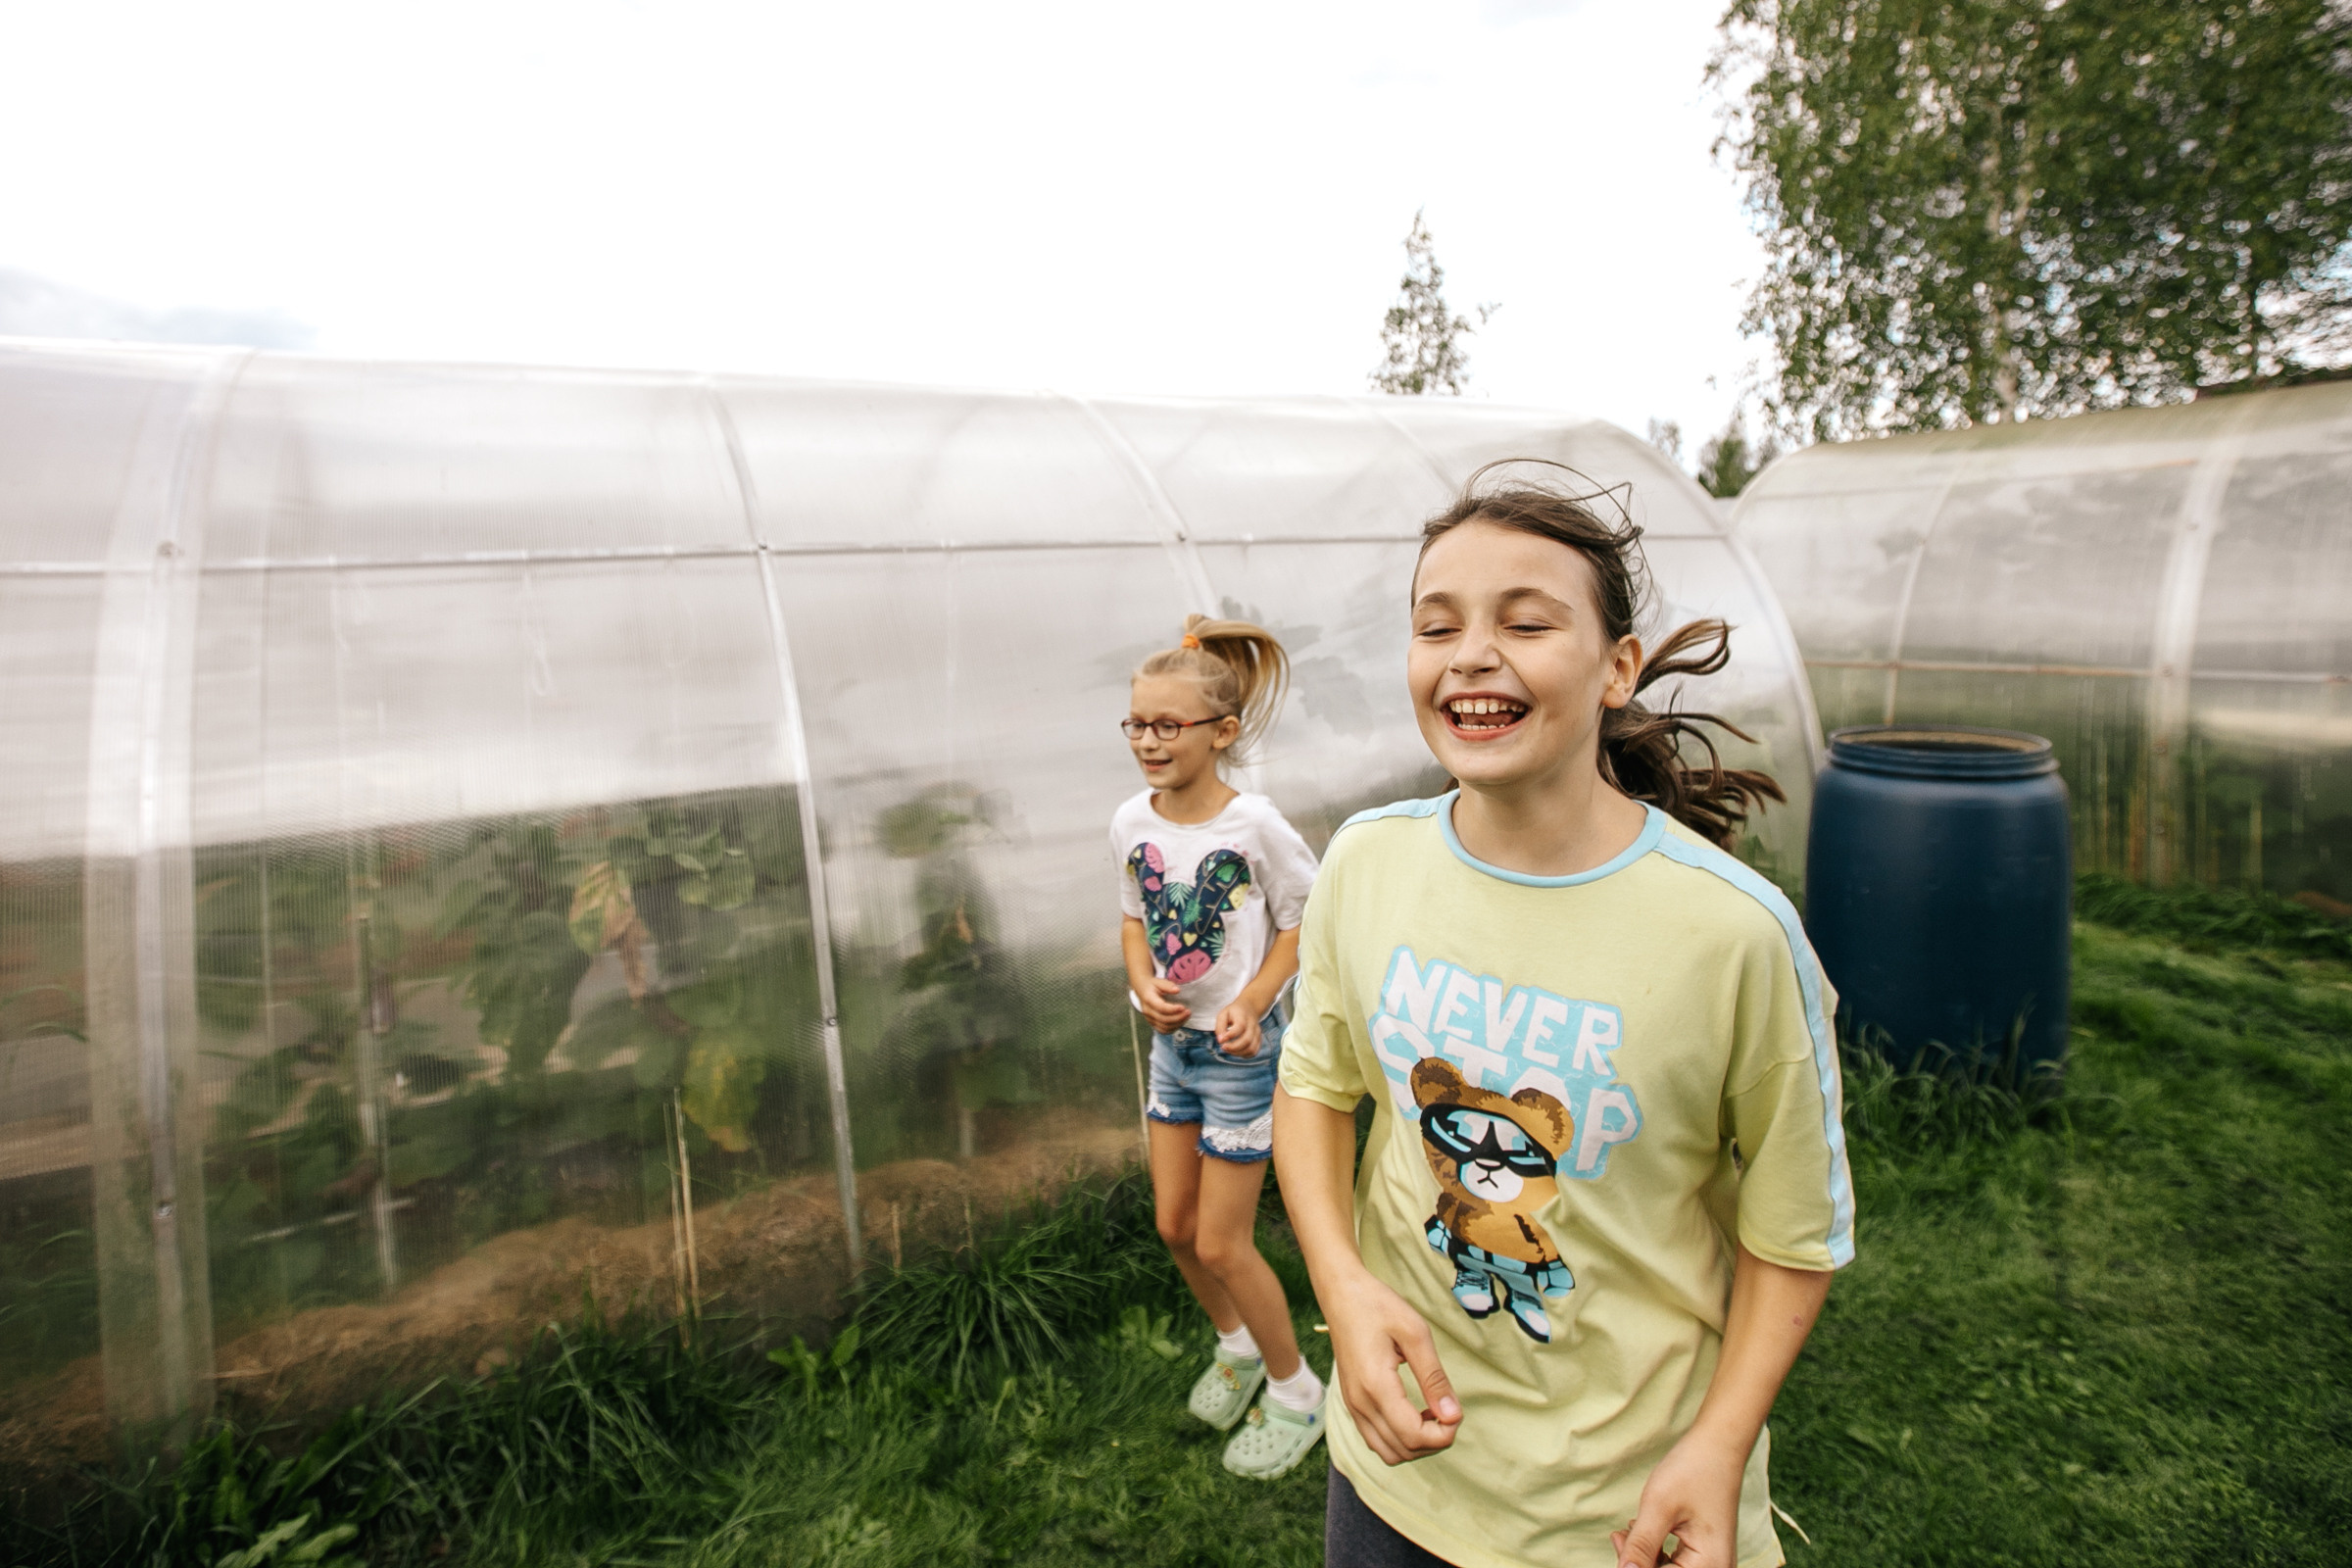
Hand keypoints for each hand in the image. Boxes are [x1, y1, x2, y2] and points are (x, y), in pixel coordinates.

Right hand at [1133, 974, 1190, 1032]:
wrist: (1143, 990)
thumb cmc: (1153, 985)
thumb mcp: (1159, 981)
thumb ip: (1167, 985)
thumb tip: (1177, 990)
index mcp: (1148, 999)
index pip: (1160, 1008)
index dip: (1173, 1009)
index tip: (1183, 1007)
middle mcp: (1147, 1011)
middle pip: (1163, 1019)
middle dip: (1178, 1017)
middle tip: (1188, 1012)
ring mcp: (1149, 1019)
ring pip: (1164, 1027)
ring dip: (1178, 1024)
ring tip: (1186, 1016)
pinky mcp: (1153, 1024)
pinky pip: (1163, 1031)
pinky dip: (1173, 1028)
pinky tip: (1181, 1021)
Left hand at [1213, 1002, 1261, 1056]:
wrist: (1249, 1008)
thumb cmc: (1233, 1013)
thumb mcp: (1223, 1014)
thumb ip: (1220, 1027)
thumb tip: (1220, 1040)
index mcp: (1243, 1016)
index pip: (1240, 1026)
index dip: (1230, 1035)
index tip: (1220, 1040)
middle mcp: (1253, 1024)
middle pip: (1247, 1040)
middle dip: (1233, 1047)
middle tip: (1223, 1047)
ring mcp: (1257, 1032)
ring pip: (1251, 1048)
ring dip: (1238, 1053)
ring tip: (1229, 1050)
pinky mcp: (1259, 1039)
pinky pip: (1254, 1052)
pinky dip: (1244, 1055)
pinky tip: (1236, 1051)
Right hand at [1325, 1269, 1461, 1463]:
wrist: (1341, 1294)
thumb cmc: (1378, 1306)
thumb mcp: (1415, 1333)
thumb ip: (1434, 1377)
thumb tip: (1452, 1415)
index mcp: (1375, 1385)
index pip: (1413, 1435)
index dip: (1443, 1434)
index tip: (1457, 1413)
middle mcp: (1360, 1403)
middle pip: (1403, 1450)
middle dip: (1434, 1442)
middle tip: (1449, 1413)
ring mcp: (1352, 1406)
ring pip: (1388, 1453)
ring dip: (1417, 1445)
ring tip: (1433, 1416)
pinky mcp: (1352, 1404)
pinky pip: (1376, 1440)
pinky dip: (1400, 1440)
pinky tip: (1414, 1414)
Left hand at [1610, 1430, 1744, 1567]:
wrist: (1718, 1446)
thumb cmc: (1692, 1471)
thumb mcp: (1659, 1507)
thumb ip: (1641, 1546)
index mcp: (1710, 1565)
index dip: (1634, 1565)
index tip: (1617, 1539)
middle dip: (1639, 1561)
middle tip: (1619, 1535)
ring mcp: (1713, 1562)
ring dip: (1645, 1557)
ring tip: (1627, 1531)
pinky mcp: (1706, 1554)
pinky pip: (1676, 1564)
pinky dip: (1656, 1552)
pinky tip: (1641, 1532)